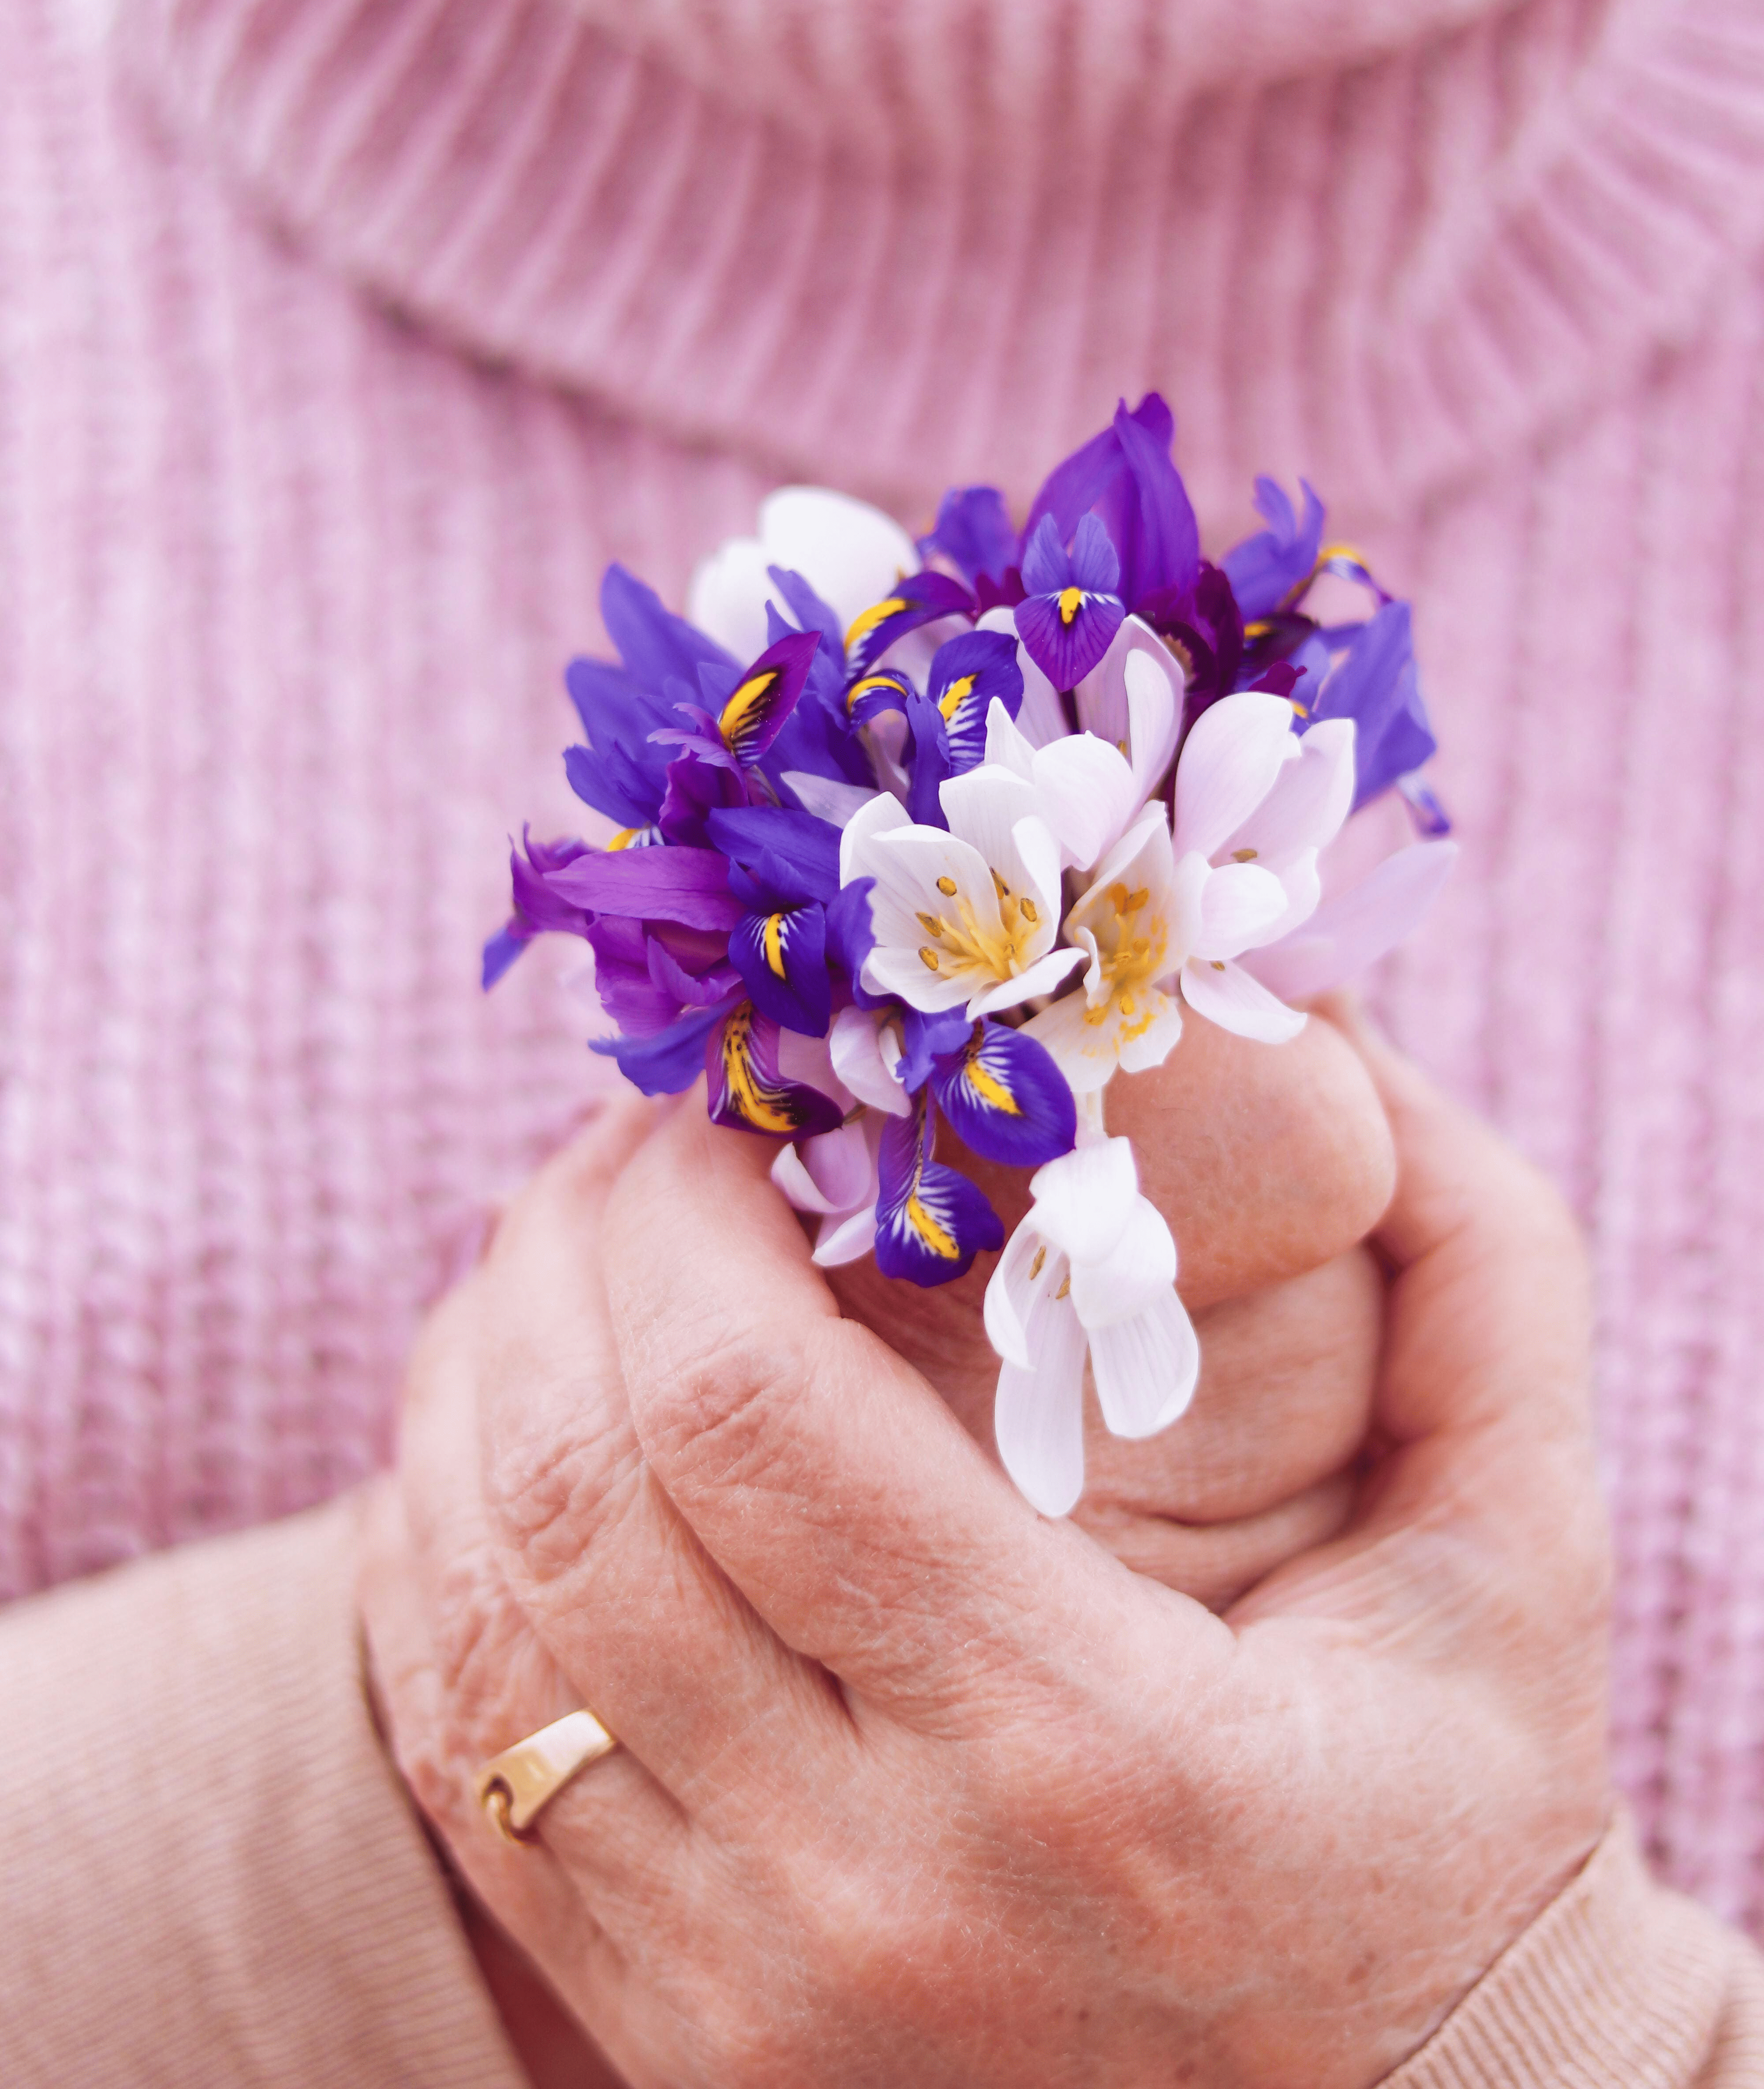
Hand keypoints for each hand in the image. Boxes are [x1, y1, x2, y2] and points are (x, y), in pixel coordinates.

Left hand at [361, 1018, 1610, 2088]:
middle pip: (574, 1492)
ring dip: (468, 1389)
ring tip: (549, 1261)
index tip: (721, 1109)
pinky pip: (460, 1767)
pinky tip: (497, 1442)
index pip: (746, 1413)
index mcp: (1085, 1750)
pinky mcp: (671, 2046)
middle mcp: (872, 1890)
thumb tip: (1354, 1034)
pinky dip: (432, 1565)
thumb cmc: (1456, 1842)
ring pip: (472, 1625)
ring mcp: (741, 1993)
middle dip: (557, 1256)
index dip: (681, 1214)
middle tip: (628, 1148)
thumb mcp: (1521, 1567)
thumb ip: (1488, 1283)